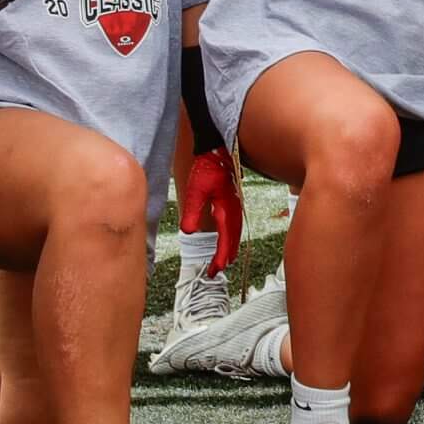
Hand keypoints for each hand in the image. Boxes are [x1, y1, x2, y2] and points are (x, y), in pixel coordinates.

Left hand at [179, 147, 242, 276]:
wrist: (216, 150)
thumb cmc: (206, 168)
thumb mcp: (195, 190)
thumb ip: (192, 212)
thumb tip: (188, 232)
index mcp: (227, 209)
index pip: (225, 239)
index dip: (220, 256)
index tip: (214, 270)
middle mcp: (235, 210)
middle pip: (233, 239)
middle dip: (225, 257)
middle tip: (215, 272)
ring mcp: (235, 206)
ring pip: (235, 233)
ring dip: (229, 249)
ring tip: (222, 262)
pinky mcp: (232, 202)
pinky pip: (234, 226)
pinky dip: (231, 238)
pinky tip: (226, 241)